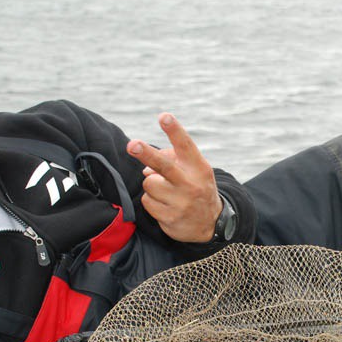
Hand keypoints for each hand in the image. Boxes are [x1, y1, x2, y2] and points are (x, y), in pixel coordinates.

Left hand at [126, 113, 221, 242]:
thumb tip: (146, 167)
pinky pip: (146, 202)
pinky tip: (165, 205)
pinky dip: (151, 201)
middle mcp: (191, 185)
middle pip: (163, 166)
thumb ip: (173, 158)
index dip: (174, 130)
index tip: (164, 117)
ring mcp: (180, 203)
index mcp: (198, 168)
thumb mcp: (194, 170)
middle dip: (146, 154)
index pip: (185, 146)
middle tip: (132, 145)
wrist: (210, 224)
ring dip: (152, 185)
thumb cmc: (196, 187)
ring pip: (149, 183)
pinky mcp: (169, 219)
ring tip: (165, 192)